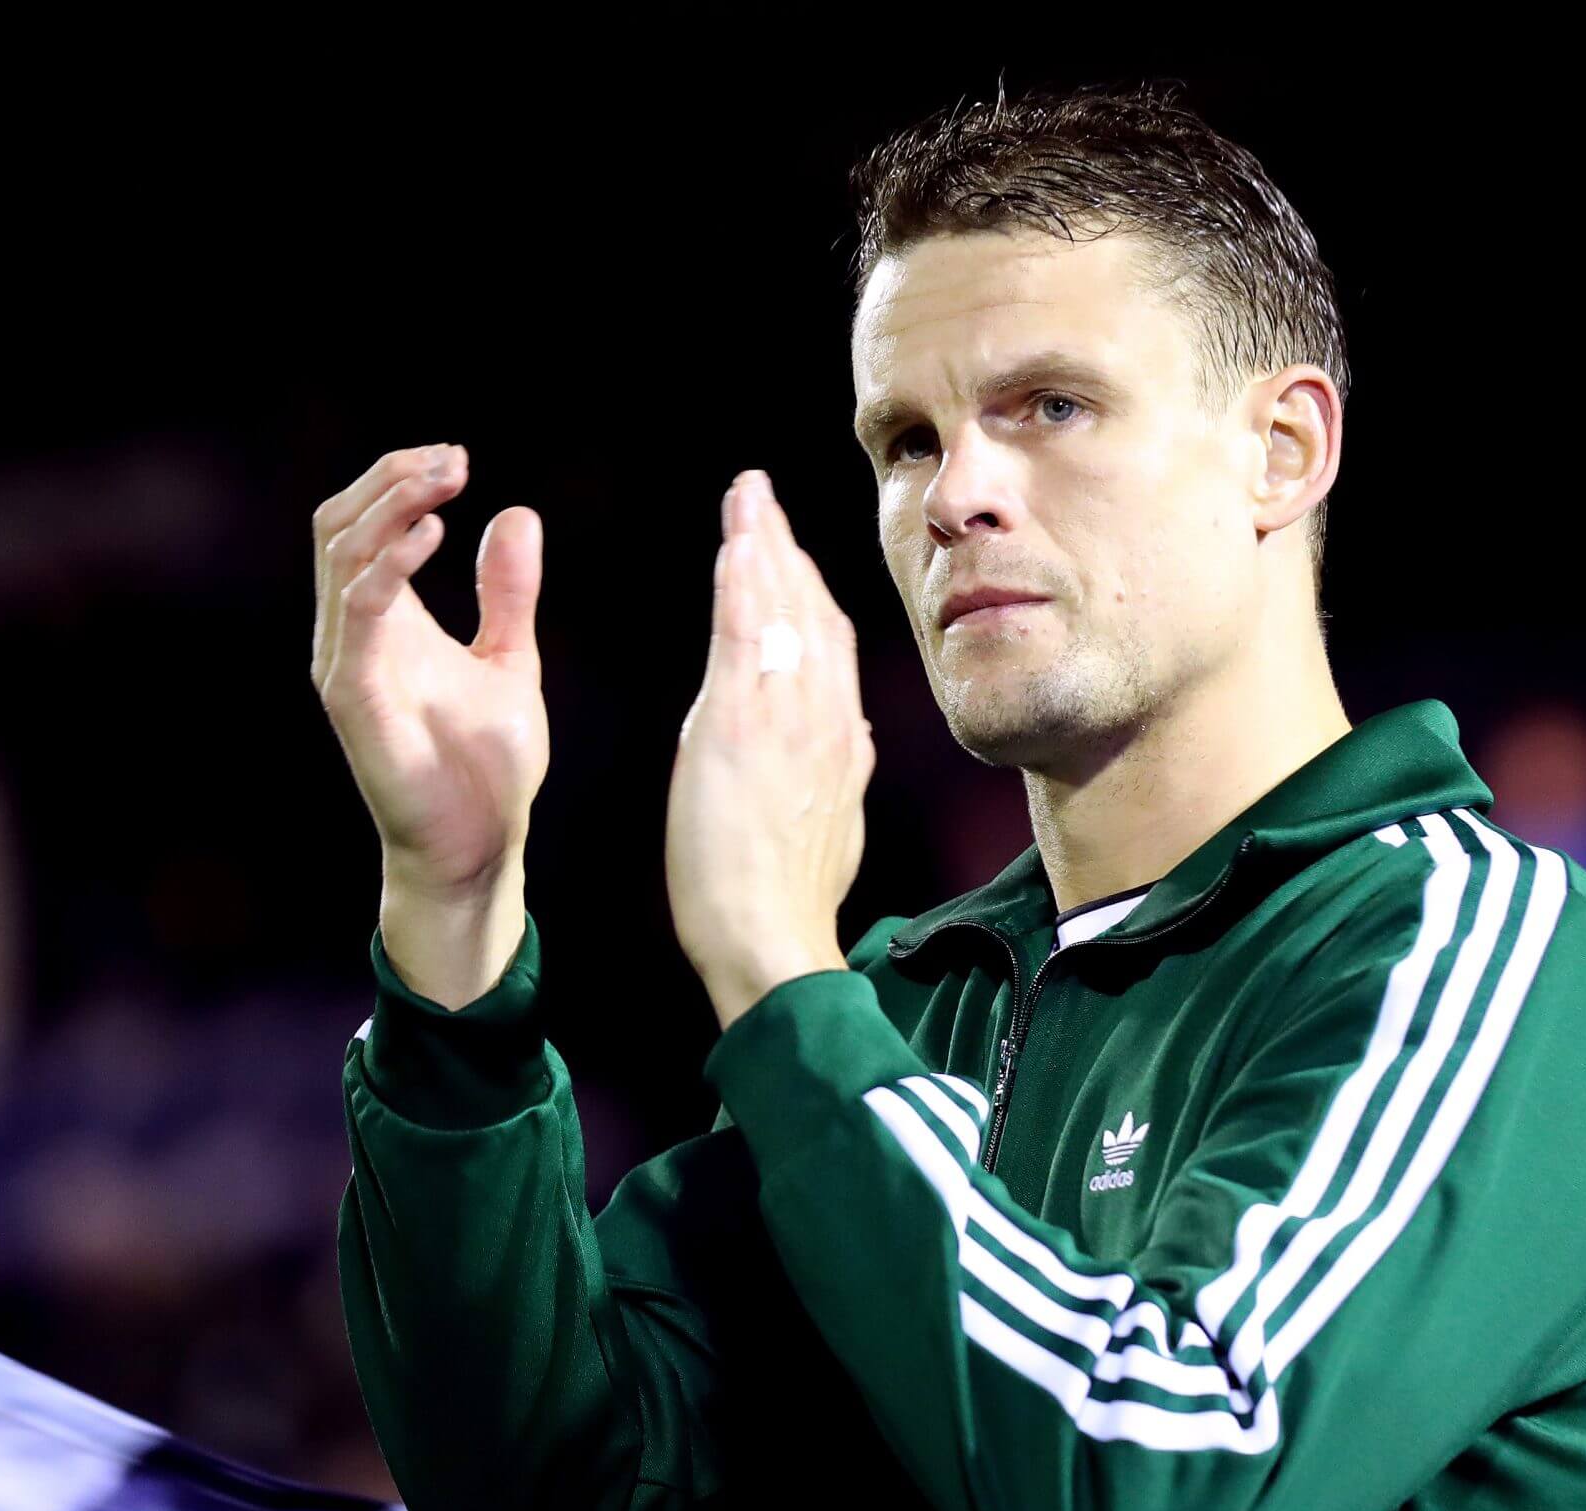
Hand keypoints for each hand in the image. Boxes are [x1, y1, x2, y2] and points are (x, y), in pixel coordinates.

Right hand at [311, 444, 549, 998]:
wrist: (478, 847)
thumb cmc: (486, 767)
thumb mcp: (508, 659)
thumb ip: (506, 593)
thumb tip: (515, 514)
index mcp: (383, 622)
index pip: (361, 523)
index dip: (398, 479)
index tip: (459, 459)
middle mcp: (350, 636)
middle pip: (338, 525)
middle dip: (391, 479)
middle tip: (454, 459)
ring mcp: (347, 665)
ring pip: (341, 557)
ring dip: (392, 506)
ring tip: (447, 480)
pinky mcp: (355, 698)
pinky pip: (360, 612)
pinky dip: (390, 563)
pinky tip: (434, 534)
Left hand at [666, 470, 873, 1028]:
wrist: (770, 937)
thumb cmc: (784, 900)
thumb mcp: (831, 823)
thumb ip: (838, 770)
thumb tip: (850, 740)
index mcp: (841, 741)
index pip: (830, 646)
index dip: (809, 592)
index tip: (788, 553)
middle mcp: (824, 717)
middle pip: (812, 613)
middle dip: (787, 551)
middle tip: (761, 499)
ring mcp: (787, 717)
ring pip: (781, 610)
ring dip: (764, 545)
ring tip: (747, 497)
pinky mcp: (742, 725)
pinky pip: (747, 632)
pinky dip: (744, 577)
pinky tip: (736, 538)